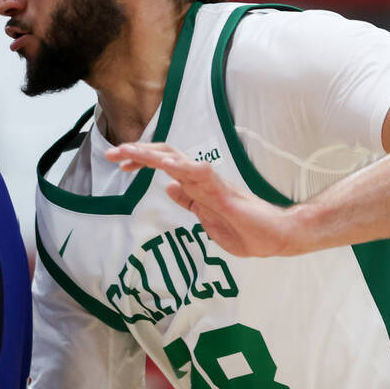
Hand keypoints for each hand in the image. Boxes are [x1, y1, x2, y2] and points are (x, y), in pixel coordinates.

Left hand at [105, 142, 306, 256]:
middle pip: (165, 157)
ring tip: (127, 151)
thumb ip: (190, 203)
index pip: (165, 167)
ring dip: (150, 154)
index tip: (120, 164)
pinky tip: (162, 165)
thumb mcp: (208, 220)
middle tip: (112, 152)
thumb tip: (170, 188)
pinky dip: (178, 166)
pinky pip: (198, 174)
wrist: (277, 237)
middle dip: (138, 152)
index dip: (142, 161)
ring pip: (177, 160)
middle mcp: (201, 180)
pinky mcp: (222, 191)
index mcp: (196, 187)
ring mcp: (211, 183)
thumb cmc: (248, 231)